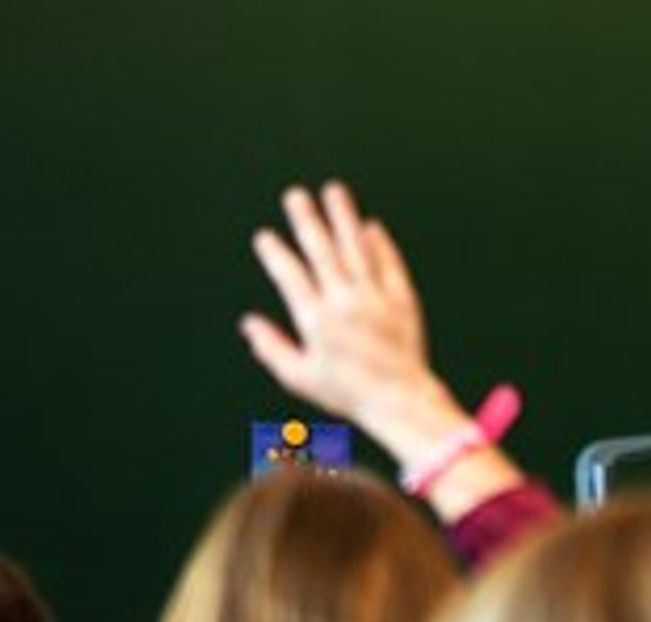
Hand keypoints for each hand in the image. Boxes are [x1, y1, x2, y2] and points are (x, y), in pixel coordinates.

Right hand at [239, 181, 470, 469]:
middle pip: (322, 251)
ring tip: (334, 192)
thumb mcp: (300, 377)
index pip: (290, 276)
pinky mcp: (402, 301)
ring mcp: (376, 299)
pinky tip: (370, 226)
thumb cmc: (347, 392)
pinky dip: (380, 244)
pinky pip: (389, 265)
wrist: (399, 400)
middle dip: (306, 220)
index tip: (265, 236)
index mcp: (316, 320)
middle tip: (295, 195)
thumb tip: (248, 323)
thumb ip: (272, 347)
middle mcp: (345, 303)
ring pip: (357, 249)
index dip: (276, 253)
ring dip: (344, 218)